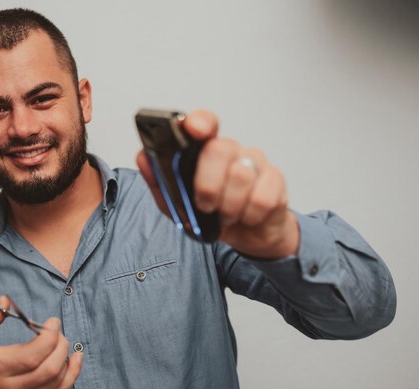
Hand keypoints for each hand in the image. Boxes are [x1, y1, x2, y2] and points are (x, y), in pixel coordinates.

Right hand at [0, 296, 82, 388]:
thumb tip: (6, 300)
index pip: (34, 354)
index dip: (50, 335)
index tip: (52, 322)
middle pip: (50, 367)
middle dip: (61, 344)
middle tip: (57, 331)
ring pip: (58, 380)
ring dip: (67, 357)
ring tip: (61, 343)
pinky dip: (72, 374)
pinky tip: (74, 359)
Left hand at [137, 109, 298, 258]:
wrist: (248, 235)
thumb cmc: (212, 213)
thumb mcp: (178, 203)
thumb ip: (159, 180)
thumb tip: (142, 157)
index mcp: (207, 150)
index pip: (205, 123)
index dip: (199, 122)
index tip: (193, 129)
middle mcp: (233, 151)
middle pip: (220, 150)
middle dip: (207, 184)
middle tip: (205, 204)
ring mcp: (256, 163)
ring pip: (240, 176)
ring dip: (227, 206)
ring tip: (225, 214)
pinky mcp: (275, 181)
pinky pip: (260, 198)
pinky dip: (247, 216)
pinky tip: (246, 217)